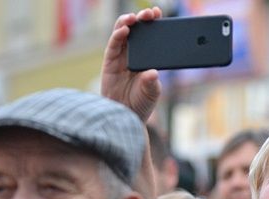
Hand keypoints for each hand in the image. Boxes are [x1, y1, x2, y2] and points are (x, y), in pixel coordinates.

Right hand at [101, 7, 161, 121]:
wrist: (126, 116)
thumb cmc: (141, 104)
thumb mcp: (152, 93)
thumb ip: (152, 83)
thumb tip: (153, 73)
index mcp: (147, 58)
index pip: (151, 36)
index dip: (154, 23)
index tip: (159, 13)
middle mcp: (134, 54)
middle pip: (137, 30)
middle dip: (142, 19)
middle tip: (150, 14)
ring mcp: (121, 56)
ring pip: (123, 33)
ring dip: (128, 22)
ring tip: (135, 18)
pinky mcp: (110, 61)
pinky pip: (113, 45)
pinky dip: (117, 36)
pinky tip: (124, 30)